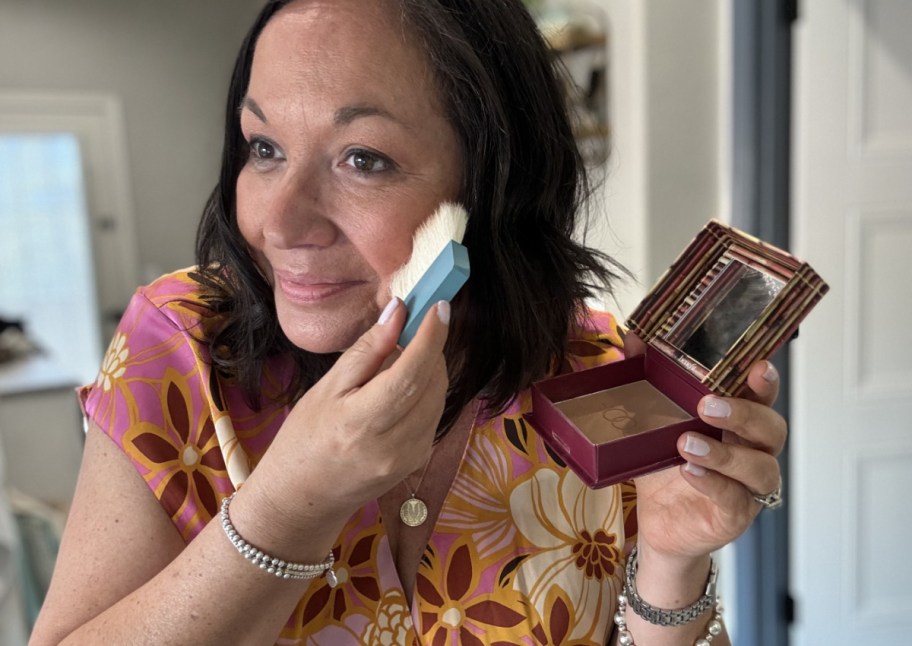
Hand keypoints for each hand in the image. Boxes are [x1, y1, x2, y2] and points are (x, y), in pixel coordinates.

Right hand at [250, 298, 450, 527]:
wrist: (305, 496)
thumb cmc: (306, 437)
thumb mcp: (327, 387)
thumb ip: (367, 351)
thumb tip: (398, 313)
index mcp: (363, 423)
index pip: (411, 374)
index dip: (431, 338)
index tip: (440, 307)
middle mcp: (394, 444)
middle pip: (432, 383)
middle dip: (430, 349)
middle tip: (414, 325)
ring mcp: (411, 457)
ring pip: (438, 397)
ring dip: (429, 369)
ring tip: (400, 358)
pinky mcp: (419, 461)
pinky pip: (434, 414)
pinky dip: (426, 391)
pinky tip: (402, 387)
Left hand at [624, 332, 786, 562]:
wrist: (658, 523)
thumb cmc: (666, 467)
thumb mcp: (652, 421)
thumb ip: (648, 380)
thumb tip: (634, 338)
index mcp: (740, 422)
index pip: (762, 396)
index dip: (765, 381)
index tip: (756, 365)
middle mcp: (754, 451)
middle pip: (770, 428)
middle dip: (744, 413)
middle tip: (708, 405)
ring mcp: (749, 486)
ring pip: (759, 467)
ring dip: (725, 453)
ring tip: (686, 443)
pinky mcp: (735, 515)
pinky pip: (734, 499)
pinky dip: (713, 484)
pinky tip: (690, 473)